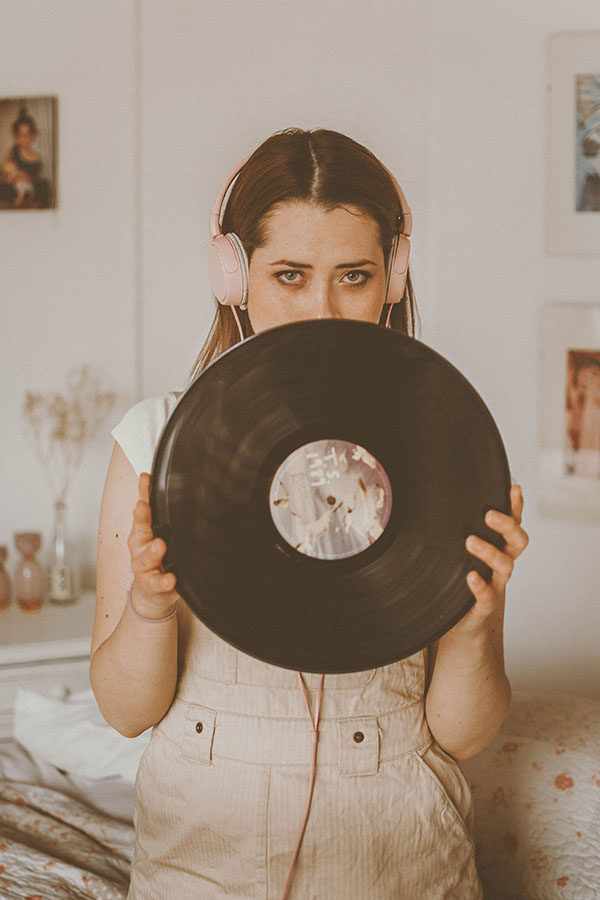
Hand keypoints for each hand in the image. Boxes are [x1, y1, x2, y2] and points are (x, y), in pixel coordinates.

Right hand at [127, 472, 178, 618]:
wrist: (153, 592)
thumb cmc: (161, 557)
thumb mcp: (164, 534)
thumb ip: (172, 517)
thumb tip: (191, 488)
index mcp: (144, 530)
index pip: (144, 508)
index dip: (143, 492)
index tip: (145, 479)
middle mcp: (140, 546)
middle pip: (139, 529)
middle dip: (141, 517)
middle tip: (144, 506)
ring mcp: (144, 566)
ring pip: (144, 558)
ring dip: (151, 551)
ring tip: (159, 545)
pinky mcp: (151, 585)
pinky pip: (157, 583)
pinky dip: (163, 580)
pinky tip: (171, 578)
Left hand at [451, 484, 528, 637]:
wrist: (462, 622)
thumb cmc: (461, 579)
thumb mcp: (461, 552)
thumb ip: (459, 530)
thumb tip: (438, 496)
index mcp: (499, 547)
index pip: (513, 523)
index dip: (516, 507)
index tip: (513, 489)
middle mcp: (502, 563)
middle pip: (518, 541)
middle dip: (507, 526)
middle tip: (489, 515)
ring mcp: (496, 584)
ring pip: (505, 565)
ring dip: (490, 552)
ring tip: (470, 542)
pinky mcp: (485, 604)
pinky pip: (488, 595)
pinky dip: (480, 585)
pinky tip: (470, 576)